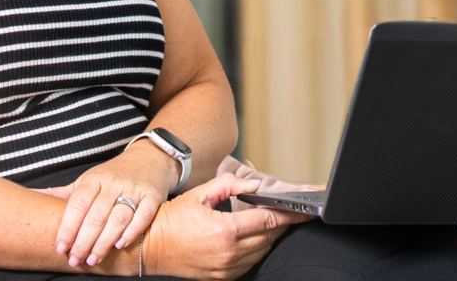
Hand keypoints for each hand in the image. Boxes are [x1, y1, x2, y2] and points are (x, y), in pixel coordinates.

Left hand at [42, 146, 178, 266]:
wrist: (148, 160)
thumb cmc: (111, 175)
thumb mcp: (86, 181)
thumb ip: (61, 194)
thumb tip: (30, 196)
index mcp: (92, 180)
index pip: (76, 205)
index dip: (67, 228)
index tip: (60, 247)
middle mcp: (112, 183)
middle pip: (95, 215)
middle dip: (83, 241)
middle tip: (75, 259)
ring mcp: (133, 189)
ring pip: (117, 218)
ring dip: (104, 242)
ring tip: (94, 259)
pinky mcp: (153, 197)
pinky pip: (143, 216)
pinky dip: (132, 232)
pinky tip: (120, 245)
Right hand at [142, 174, 310, 279]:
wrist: (149, 247)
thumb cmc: (171, 220)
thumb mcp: (199, 194)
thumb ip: (229, 185)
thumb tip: (252, 187)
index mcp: (225, 230)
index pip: (269, 221)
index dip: (291, 215)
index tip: (306, 210)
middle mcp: (229, 253)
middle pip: (269, 236)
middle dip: (282, 223)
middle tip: (290, 212)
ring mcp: (227, 268)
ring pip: (262, 250)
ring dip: (269, 236)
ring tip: (269, 222)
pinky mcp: (223, 277)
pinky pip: (250, 262)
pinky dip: (256, 249)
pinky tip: (252, 237)